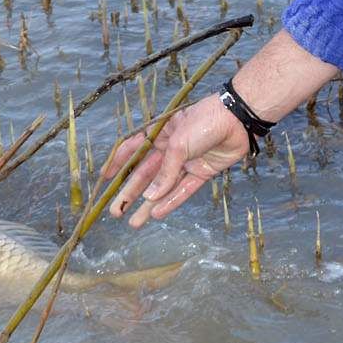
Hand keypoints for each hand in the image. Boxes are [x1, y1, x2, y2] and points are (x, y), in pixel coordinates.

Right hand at [100, 95, 250, 227]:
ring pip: (162, 187)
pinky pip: (183, 190)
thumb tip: (151, 196)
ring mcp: (186, 162)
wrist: (237, 120)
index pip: (133, 150)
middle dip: (130, 193)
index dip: (118, 164)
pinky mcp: (202, 172)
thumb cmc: (204, 121)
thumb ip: (165, 171)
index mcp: (160, 133)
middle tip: (115, 212)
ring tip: (133, 223)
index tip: (104, 180)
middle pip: (145, 175)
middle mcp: (171, 149)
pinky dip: (171, 202)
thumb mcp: (178, 143)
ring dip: (148, 205)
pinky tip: (157, 214)